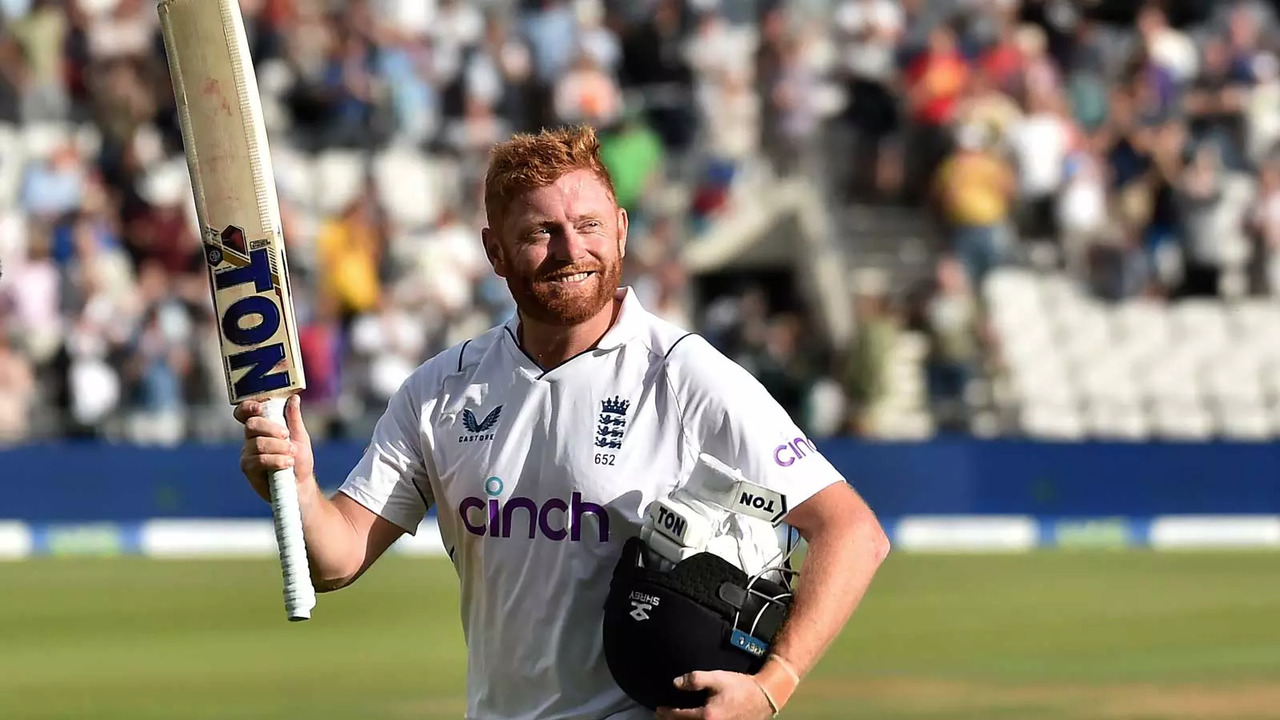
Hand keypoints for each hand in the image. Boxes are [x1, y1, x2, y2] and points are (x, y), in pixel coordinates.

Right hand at [235, 395, 314, 501]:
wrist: (301, 485)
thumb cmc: (299, 460)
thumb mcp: (300, 436)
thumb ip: (294, 418)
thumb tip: (294, 398)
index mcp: (261, 428)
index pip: (246, 412)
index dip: (248, 407)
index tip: (259, 407)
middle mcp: (250, 439)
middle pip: (252, 425)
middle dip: (272, 429)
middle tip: (287, 436)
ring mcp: (248, 454)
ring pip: (257, 443)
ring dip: (279, 448)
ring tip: (292, 455)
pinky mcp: (248, 469)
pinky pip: (259, 460)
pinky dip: (276, 460)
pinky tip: (287, 463)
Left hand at [655, 671, 773, 719]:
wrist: (763, 697)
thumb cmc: (740, 687)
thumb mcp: (717, 678)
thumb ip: (695, 680)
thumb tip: (675, 683)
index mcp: (708, 716)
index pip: (681, 717)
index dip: (668, 713)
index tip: (659, 709)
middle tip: (662, 716)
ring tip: (676, 718)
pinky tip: (695, 718)